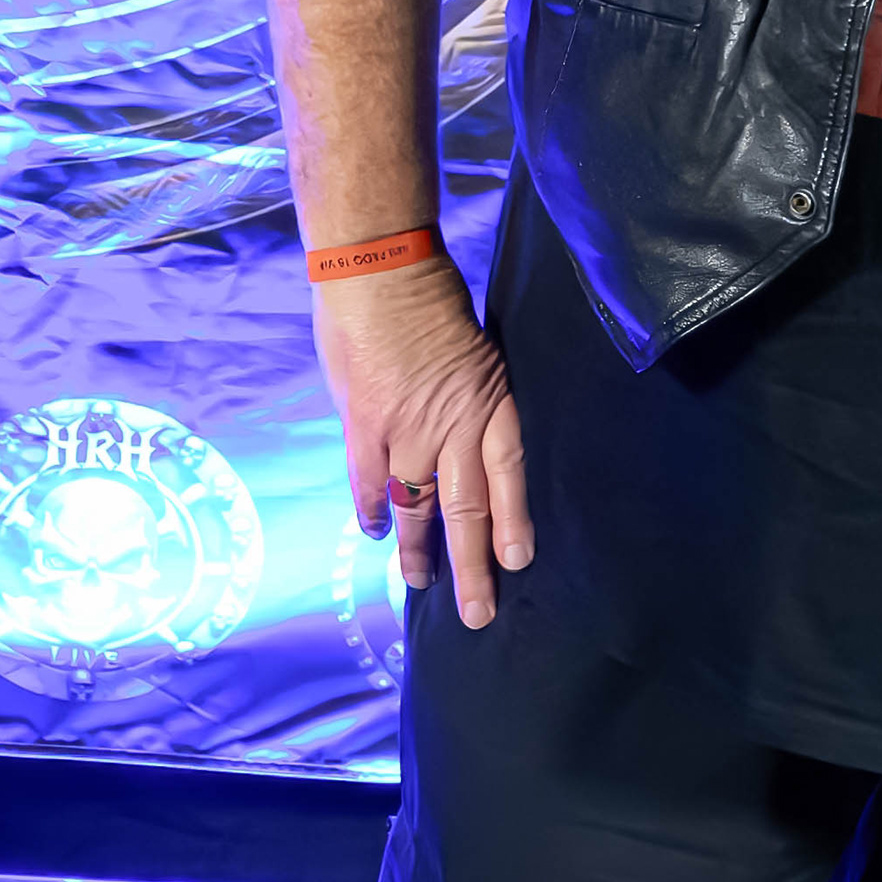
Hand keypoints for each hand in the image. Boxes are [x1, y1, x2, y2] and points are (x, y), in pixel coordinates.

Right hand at [314, 256, 532, 628]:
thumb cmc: (429, 298)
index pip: (509, 475)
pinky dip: (373, 512)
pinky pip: (370, 484)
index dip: (513, 522)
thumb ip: (472, 398)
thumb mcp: (476, 348)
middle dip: (474, 566)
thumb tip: (466, 437)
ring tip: (422, 586)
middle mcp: (453, 425)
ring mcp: (406, 430)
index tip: (516, 561)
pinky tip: (377, 535)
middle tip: (479, 612)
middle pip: (468, 509)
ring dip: (420, 552)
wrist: (377, 268)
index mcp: (490, 401)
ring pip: (418, 508)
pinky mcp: (365, 426)